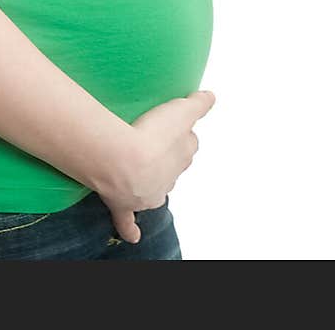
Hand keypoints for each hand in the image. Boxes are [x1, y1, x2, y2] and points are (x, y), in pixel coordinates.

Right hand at [96, 89, 215, 243]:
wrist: (124, 161)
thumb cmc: (151, 136)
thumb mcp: (181, 111)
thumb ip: (197, 104)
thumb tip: (211, 96)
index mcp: (181, 156)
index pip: (189, 143)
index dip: (182, 134)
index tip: (174, 125)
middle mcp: (168, 177)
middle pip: (173, 167)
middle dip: (167, 158)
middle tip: (154, 143)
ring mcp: (147, 192)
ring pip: (155, 190)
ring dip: (152, 183)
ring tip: (144, 174)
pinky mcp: (124, 203)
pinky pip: (128, 220)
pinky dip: (130, 229)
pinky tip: (133, 236)